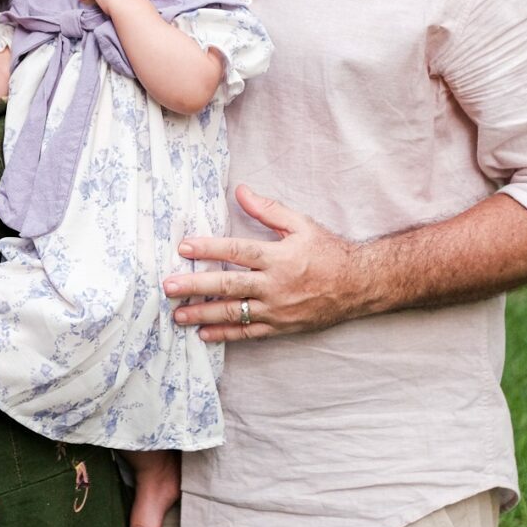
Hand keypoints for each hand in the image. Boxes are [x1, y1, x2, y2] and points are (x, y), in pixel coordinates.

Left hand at [162, 183, 367, 342]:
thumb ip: (269, 210)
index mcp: (280, 257)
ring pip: (234, 313)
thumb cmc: (328, 251)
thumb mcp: (302, 224)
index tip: (184, 247)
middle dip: (196, 286)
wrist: (359, 285)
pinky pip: (249, 333)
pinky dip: (225, 335)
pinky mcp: (282, 327)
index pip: (238, 251)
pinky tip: (204, 333)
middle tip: (168, 287)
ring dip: (203, 313)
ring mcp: (278, 309)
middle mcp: (276, 285)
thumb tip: (240, 191)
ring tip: (177, 315)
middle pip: (229, 285)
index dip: (209, 248)